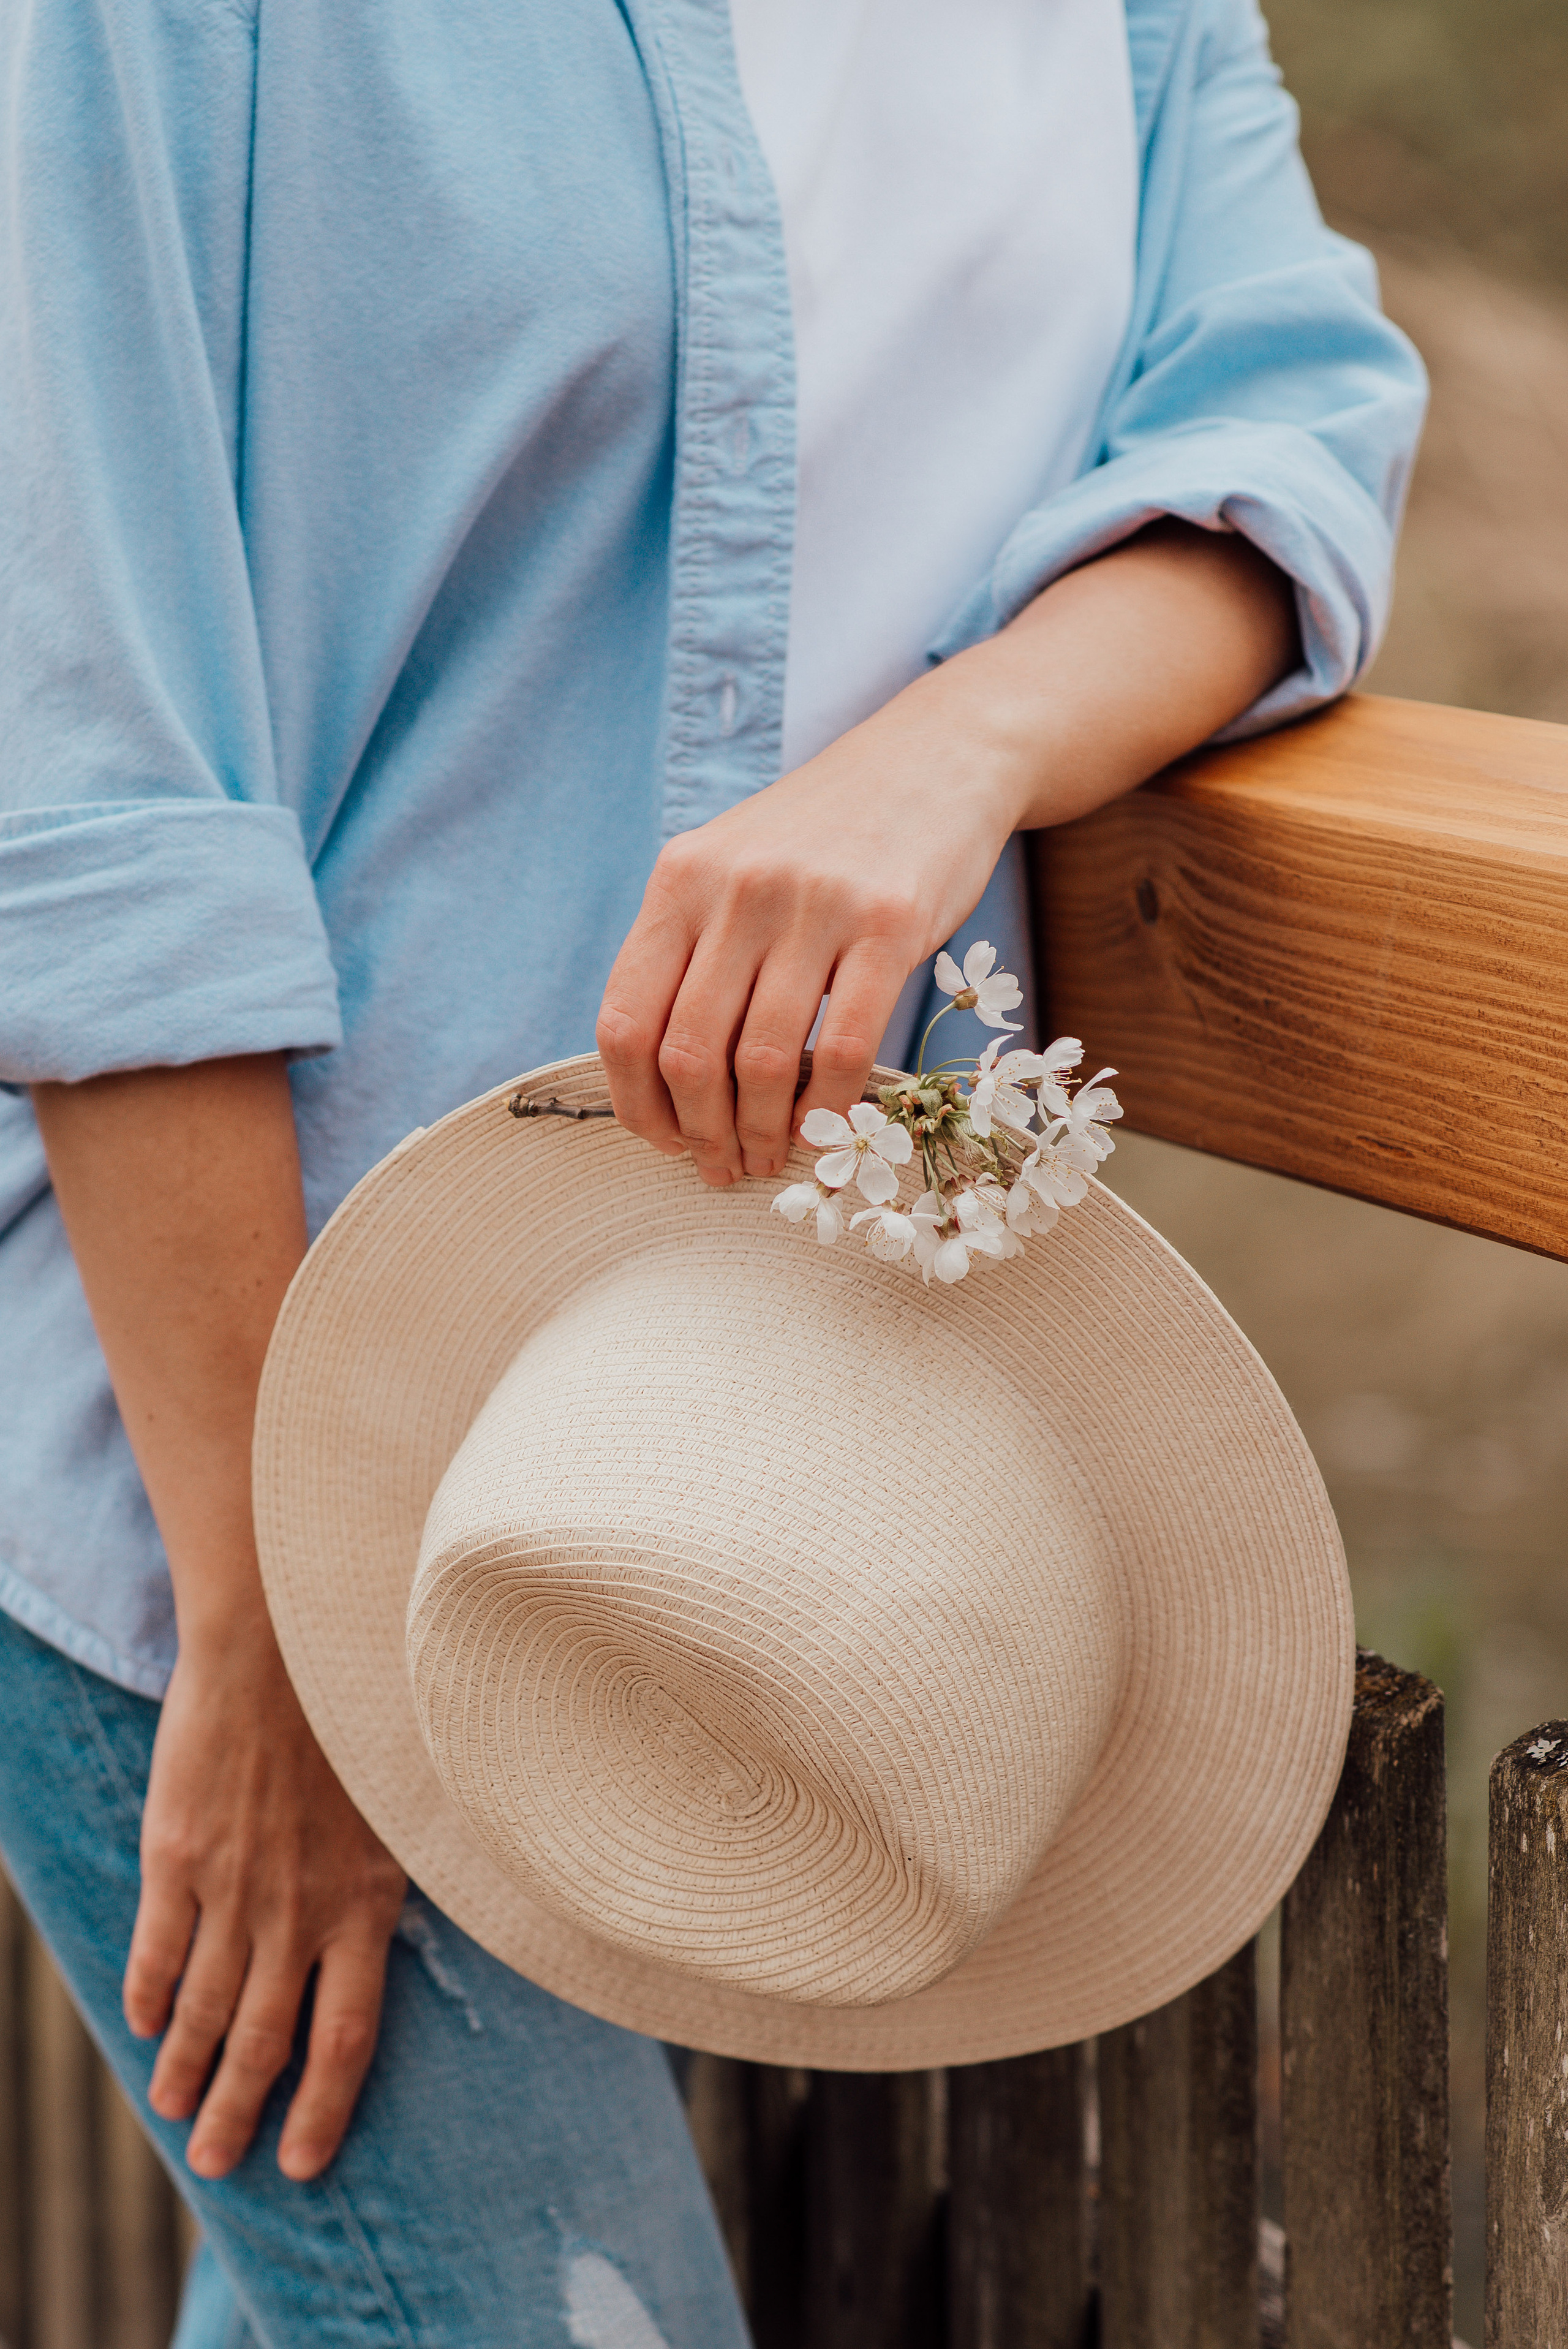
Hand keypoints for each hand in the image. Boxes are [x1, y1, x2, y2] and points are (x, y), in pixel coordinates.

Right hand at [126, 1606, 406, 2181]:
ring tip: (171, 2109)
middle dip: (237, 2113)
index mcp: (366, 1903)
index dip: (323, 2108)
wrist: (279, 1649)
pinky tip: (145, 2025)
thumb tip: (404, 1927)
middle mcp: (299, 1912)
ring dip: (186, 2069)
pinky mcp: (178, 1856)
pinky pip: (159, 1949)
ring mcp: (234, 1888)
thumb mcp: (401, 1807)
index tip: (303, 2164)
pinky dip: (150, 1996)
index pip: (347, 2037)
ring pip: (206, 2009)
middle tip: (216, 2163)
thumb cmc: (357, 1718)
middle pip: (266, 2042)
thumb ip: (394, 1875)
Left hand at [596, 521, 1299, 1186]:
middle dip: (702, 1133)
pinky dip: (831, 1105)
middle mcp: (737, 889)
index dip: (636, 1102)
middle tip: (722, 1169)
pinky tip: (828, 1127)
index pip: (624, 1019)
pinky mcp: (892, 925)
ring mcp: (815, 906)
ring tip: (771, 1158)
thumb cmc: (828, 833)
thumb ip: (694, 950)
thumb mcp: (734, 867)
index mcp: (680, 880)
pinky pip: (847, 1045)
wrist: (937, 757)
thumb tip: (665, 1081)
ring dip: (764, 1132)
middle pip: (690, 1054)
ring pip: (765, 1061)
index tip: (662, 1141)